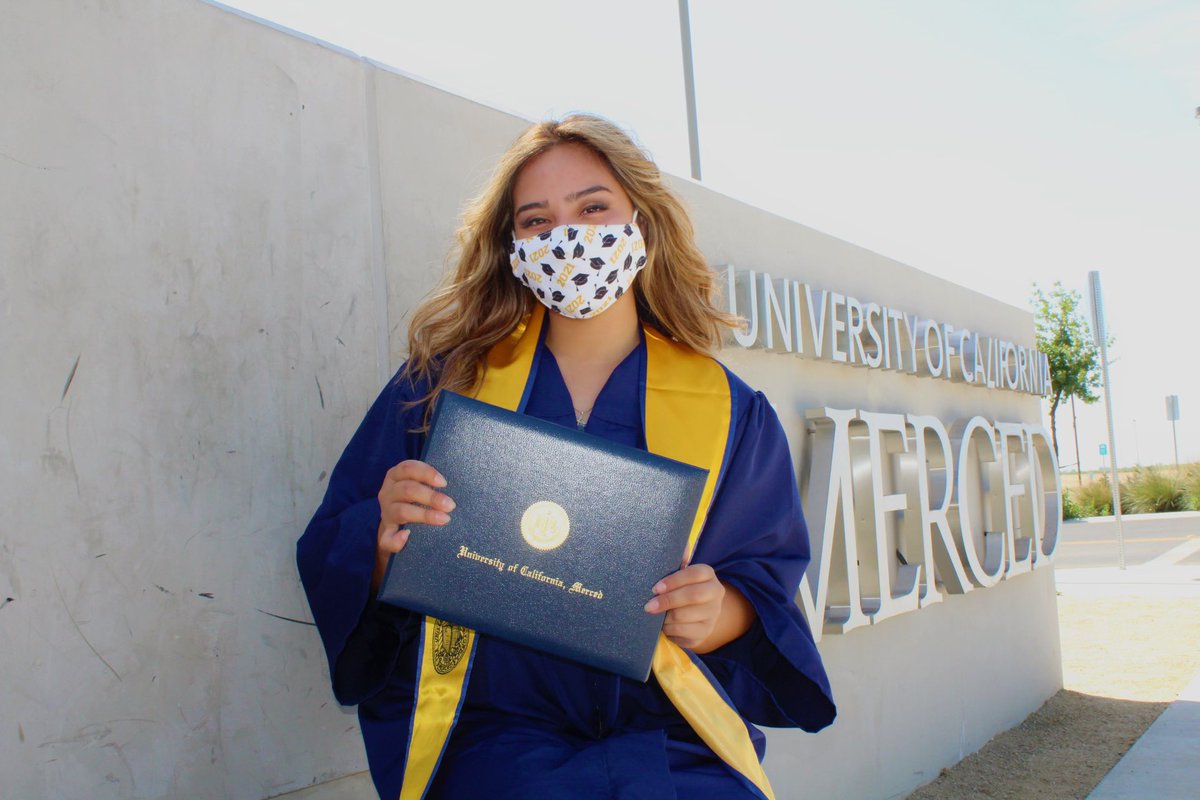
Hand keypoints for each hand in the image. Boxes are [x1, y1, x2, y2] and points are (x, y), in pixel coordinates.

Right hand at [372, 460, 454, 588]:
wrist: (397, 524)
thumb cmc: (416, 499)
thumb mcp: (419, 485)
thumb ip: (431, 481)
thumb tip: (450, 482)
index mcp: (396, 476)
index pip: (408, 468)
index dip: (427, 473)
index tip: (444, 483)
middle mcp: (388, 492)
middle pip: (407, 490)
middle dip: (431, 496)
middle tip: (451, 505)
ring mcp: (386, 513)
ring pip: (401, 511)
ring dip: (423, 515)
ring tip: (444, 519)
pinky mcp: (385, 533)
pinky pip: (387, 538)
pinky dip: (396, 539)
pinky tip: (407, 536)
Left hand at [643, 563, 725, 650]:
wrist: (695, 614)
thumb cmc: (681, 588)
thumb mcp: (679, 574)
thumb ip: (676, 561)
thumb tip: (680, 548)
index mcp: (708, 575)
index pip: (694, 574)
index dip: (674, 581)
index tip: (655, 588)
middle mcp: (716, 593)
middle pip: (692, 595)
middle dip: (668, 601)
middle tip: (649, 606)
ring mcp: (713, 614)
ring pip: (685, 616)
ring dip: (665, 617)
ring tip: (654, 616)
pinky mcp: (705, 632)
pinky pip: (683, 632)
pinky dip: (669, 630)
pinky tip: (663, 626)